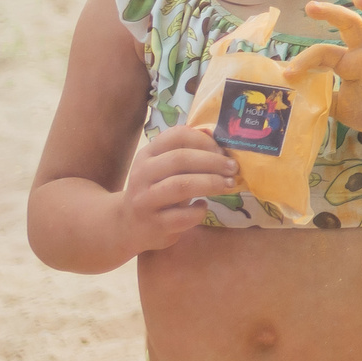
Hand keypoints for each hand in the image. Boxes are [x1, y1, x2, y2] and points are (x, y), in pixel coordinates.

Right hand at [123, 125, 234, 250]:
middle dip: (213, 162)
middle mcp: (142, 174)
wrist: (128, 224)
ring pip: (180, 186)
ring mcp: (145, 200)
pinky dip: (199, 211)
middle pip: (180, 159)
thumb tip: (222, 143)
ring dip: (211, 183)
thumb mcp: (164, 168)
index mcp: (148, 154)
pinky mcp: (153, 224)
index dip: (203, 141)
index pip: (176, 136)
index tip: (222, 151)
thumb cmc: (156, 190)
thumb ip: (186, 154)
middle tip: (233, 169)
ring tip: (228, 185)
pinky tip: (203, 207)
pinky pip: (182, 216)